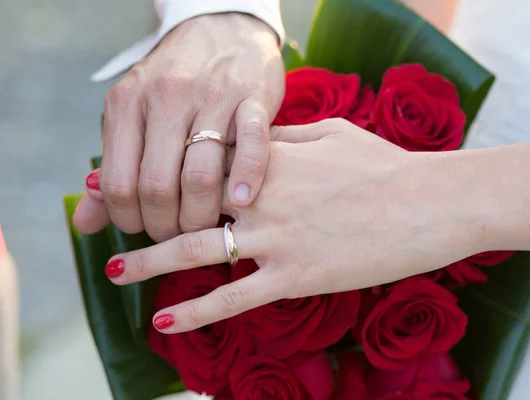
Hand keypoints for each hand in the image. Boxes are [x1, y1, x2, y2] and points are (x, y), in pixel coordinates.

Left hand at [74, 13, 284, 241]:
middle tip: (177, 233)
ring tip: (207, 224)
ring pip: (200, 175)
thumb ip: (112, 168)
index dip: (129, 220)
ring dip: (203, 215)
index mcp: (127, 103)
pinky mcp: (251, 97)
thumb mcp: (134, 114)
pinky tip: (243, 200)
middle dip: (166, 226)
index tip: (146, 228)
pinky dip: (247, 179)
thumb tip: (85, 224)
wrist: (223, 28)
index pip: (117, 184)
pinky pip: (251, 146)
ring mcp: (211, 96)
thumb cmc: (176, 82)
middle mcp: (165, 97)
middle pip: (157, 186)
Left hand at [101, 119, 482, 332]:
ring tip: (117, 271)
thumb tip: (259, 144)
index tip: (139, 174)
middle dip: (144, 207)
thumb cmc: (386, 165)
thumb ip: (288, 139)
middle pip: (188, 202)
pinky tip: (165, 320)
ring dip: (152, 261)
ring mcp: (276, 236)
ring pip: (198, 249)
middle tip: (105, 215)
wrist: (431, 202)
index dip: (169, 166)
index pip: (207, 160)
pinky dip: (197, 309)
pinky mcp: (296, 274)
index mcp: (272, 158)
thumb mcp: (334, 134)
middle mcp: (263, 195)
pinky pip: (235, 296)